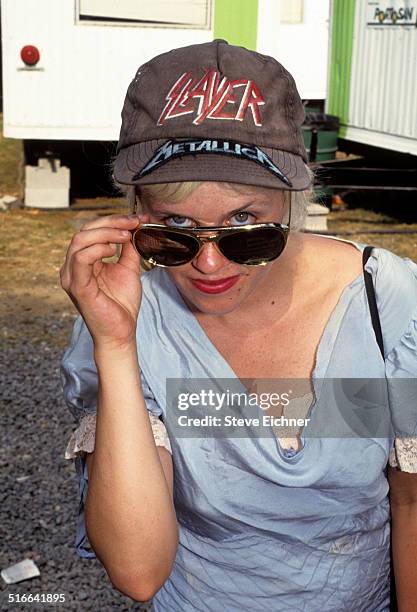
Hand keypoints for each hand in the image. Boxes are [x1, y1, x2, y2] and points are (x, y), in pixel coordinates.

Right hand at [60, 213, 149, 349]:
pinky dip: (98, 248)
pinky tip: (113, 250)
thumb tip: (134, 227)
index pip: (92, 231)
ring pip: (80, 240)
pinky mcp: (77, 286)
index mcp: (84, 261)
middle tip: (133, 223)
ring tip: (126, 236)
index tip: (138, 219)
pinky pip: (81, 258)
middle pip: (85, 231)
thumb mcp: (129, 269)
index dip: (114, 220)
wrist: (121, 332)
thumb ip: (129, 248)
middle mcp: (73, 266)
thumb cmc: (122, 305)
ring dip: (106, 233)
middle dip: (111, 222)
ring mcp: (72, 276)